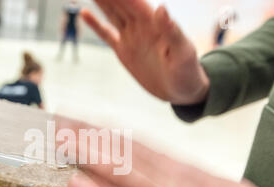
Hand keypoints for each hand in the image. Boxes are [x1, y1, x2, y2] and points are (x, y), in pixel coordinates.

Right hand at [81, 0, 209, 104]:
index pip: (135, 2)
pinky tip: (84, 13)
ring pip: (112, 13)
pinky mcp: (125, 51)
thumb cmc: (188, 72)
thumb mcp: (183, 53)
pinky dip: (96, 24)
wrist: (182, 91)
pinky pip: (107, 34)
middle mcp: (141, 26)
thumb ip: (172, 32)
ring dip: (102, 1)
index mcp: (154, 24)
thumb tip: (161, 8)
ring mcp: (132, 37)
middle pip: (121, 3)